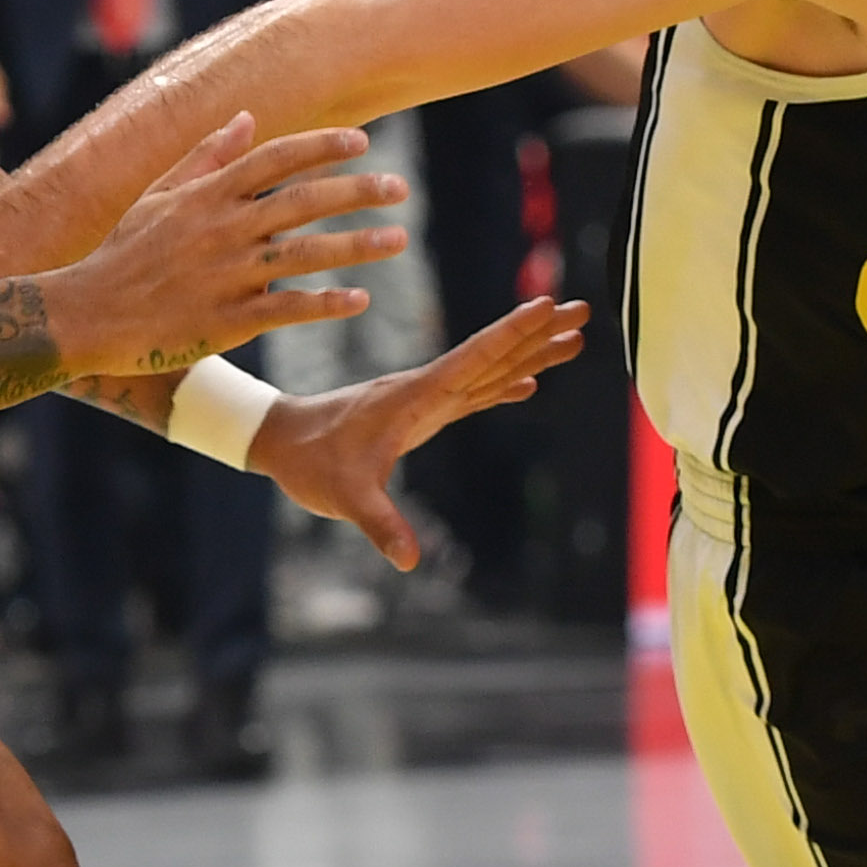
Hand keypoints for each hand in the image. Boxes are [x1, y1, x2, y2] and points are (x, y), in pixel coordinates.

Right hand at [39, 112, 403, 374]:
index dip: (321, 147)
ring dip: (357, 245)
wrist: (86, 314)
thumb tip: (245, 118)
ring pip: (304, 254)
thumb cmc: (123, 252)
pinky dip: (326, 303)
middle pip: (302, 201)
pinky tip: (361, 299)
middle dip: (356, 191)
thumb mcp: (157, 196)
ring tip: (399, 240)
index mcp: (207, 195)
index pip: (275, 159)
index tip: (363, 142)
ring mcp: (227, 275)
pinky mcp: (228, 319)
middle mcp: (222, 228)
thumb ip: (204, 157)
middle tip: (400, 187)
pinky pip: (288, 308)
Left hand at [254, 299, 591, 564]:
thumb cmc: (311, 463)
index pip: (473, 359)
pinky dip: (502, 385)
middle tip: (583, 308)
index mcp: (415, 396)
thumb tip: (409, 560)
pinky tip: (527, 384)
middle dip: (538, 334)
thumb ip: (379, 524)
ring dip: (529, 353)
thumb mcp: (344, 496)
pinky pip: (473, 394)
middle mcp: (426, 389)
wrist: (283, 441)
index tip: (546, 306)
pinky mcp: (422, 414)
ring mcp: (427, 400)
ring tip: (572, 335)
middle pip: (493, 356)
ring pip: (488, 370)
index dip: (511, 334)